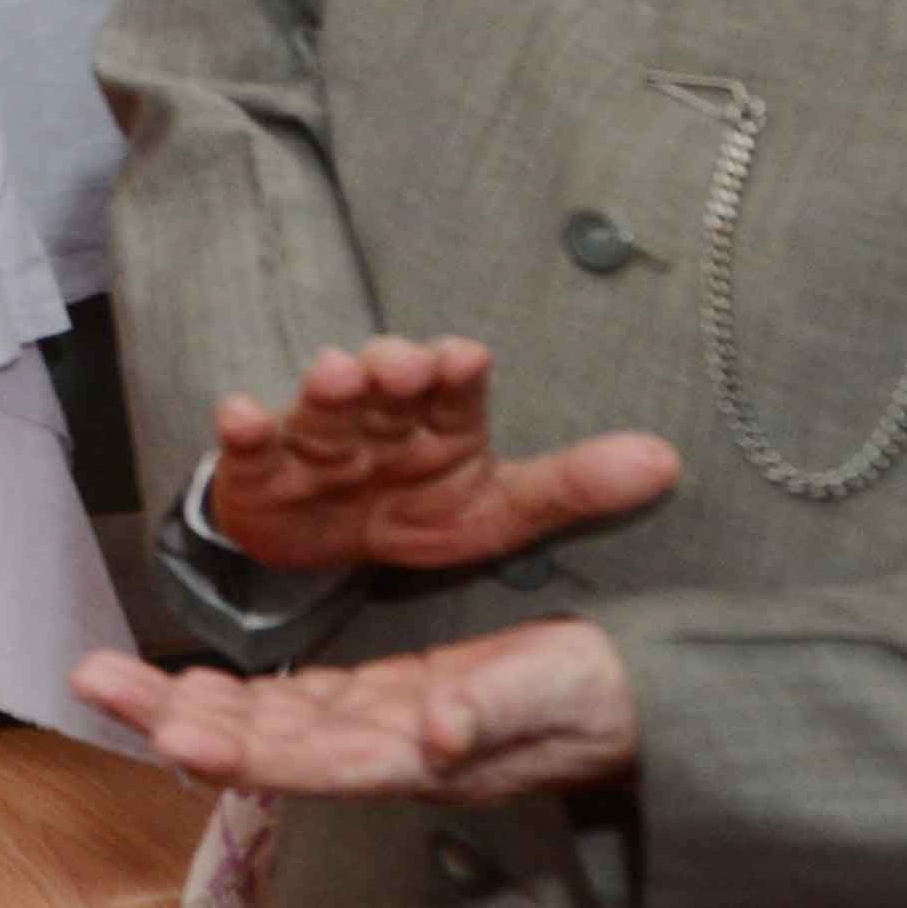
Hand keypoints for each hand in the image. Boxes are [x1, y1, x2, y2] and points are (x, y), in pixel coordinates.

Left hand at [73, 621, 638, 802]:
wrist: (636, 708)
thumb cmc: (600, 700)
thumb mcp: (554, 694)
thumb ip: (491, 713)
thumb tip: (431, 732)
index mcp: (412, 758)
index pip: (308, 760)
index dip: (240, 750)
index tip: (173, 736)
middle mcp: (378, 752)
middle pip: (259, 742)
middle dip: (174, 717)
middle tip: (88, 683)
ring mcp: (374, 731)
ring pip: (261, 722)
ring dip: (183, 704)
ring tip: (105, 680)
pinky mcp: (380, 703)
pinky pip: (290, 704)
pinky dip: (234, 694)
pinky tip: (185, 685)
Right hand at [190, 334, 679, 582]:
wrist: (318, 547)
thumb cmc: (412, 511)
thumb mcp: (496, 512)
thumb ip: (574, 487)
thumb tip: (669, 460)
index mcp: (441, 420)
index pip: (456, 387)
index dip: (457, 372)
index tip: (465, 360)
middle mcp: (380, 415)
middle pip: (386, 383)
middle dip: (392, 367)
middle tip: (401, 365)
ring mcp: (316, 436)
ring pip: (321, 404)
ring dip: (326, 385)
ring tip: (335, 374)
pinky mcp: (260, 464)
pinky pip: (247, 443)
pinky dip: (238, 428)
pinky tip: (238, 416)